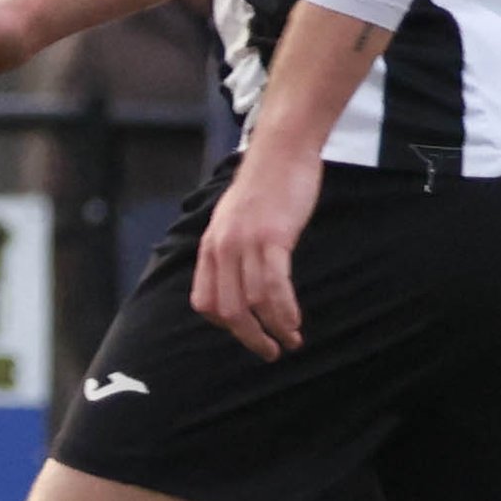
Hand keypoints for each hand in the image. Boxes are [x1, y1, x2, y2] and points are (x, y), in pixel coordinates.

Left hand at [191, 137, 318, 358]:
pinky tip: (296, 321)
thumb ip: (233, 248)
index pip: (204, 301)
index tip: (248, 331)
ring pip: (253, 304)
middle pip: (227, 310)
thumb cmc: (266, 184)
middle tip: (270, 352)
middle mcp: (222, 247)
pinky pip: (275, 286)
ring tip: (291, 341)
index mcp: (211, 245)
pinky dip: (285, 311)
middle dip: (250, 339)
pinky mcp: (273, 237)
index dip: (224, 325)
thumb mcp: (235, 219)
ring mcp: (246, 242)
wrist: (282, 148)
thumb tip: (241, 281)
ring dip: (274, 331)